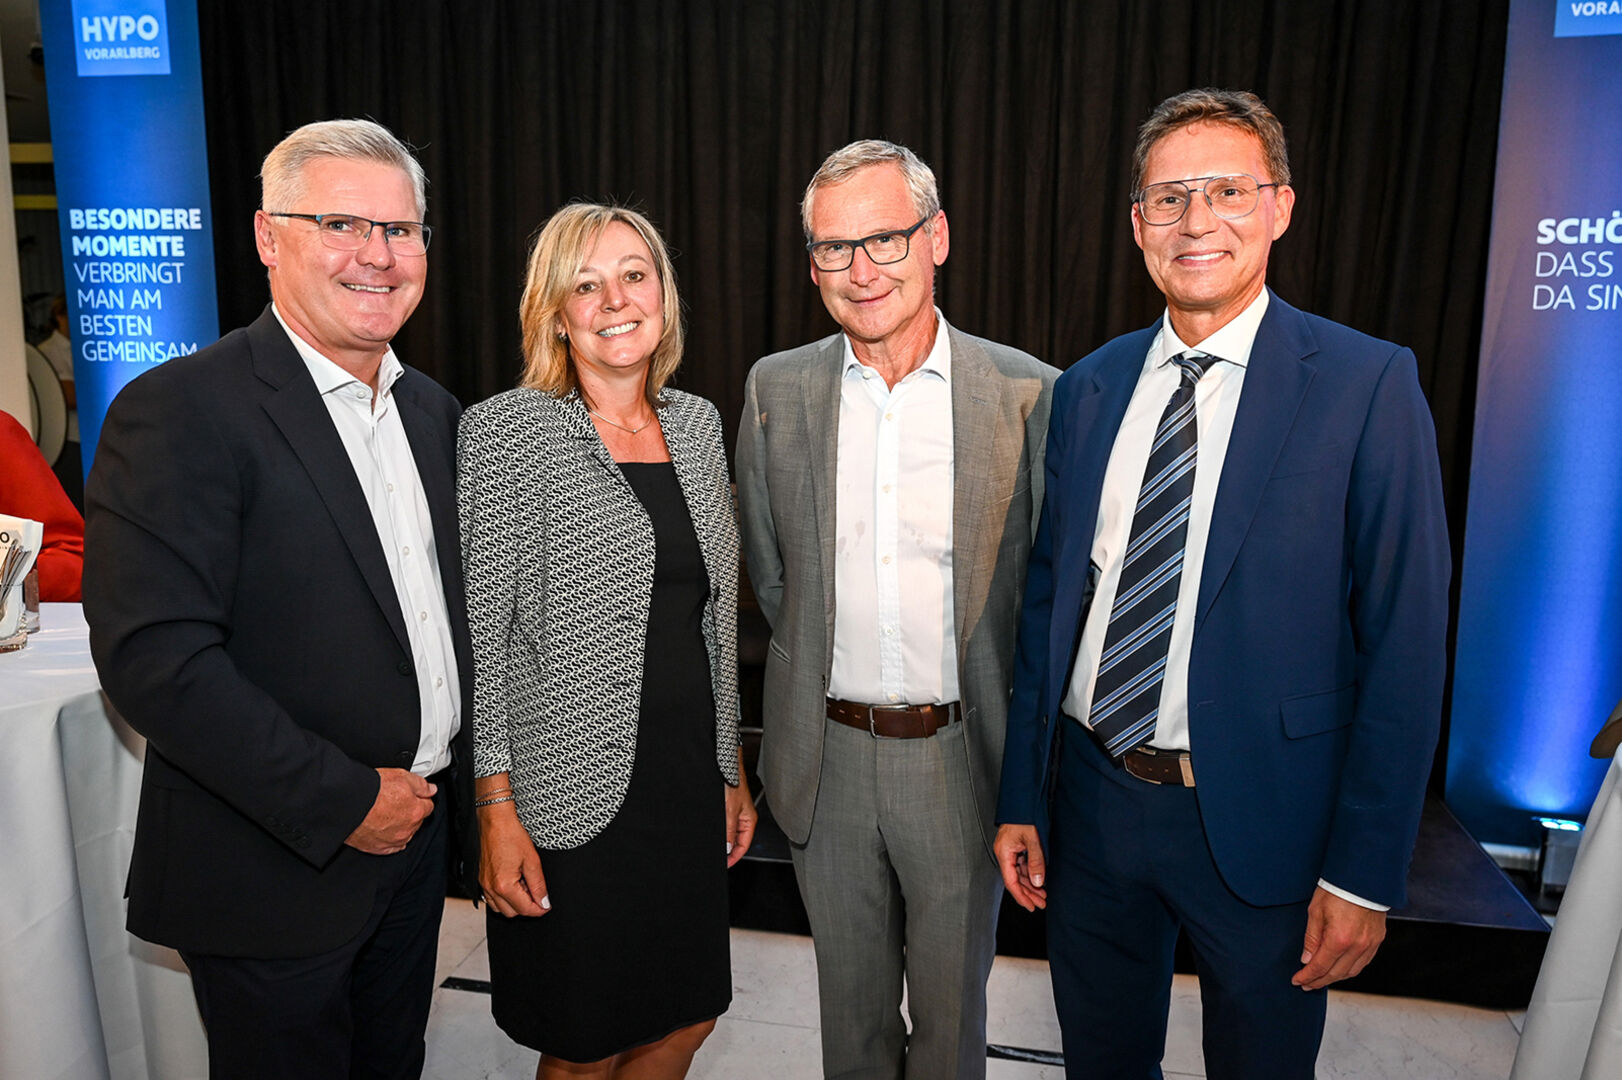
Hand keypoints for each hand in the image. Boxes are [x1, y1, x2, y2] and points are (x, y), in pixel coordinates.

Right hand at [345, 768, 434, 854]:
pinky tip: (383, 828)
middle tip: (395, 802)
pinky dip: (390, 838)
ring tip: (385, 813)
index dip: (419, 798)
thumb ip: (421, 784)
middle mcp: (407, 829)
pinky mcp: (378, 848)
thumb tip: (431, 790)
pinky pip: (391, 846)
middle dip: (410, 812)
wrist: (347, 804)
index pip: (428, 806)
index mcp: (416, 811)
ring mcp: (393, 840)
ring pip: (405, 833)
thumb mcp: (401, 776)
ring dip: (400, 826)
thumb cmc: (370, 791)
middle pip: (416, 820)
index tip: (411, 795)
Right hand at [478, 803, 549, 917]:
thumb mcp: (532, 861)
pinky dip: (503, 897)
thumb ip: (539, 885)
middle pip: (511, 913)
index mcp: (504, 885)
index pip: (524, 909)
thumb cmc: (511, 835)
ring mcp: (483, 884)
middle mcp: (490, 888)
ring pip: (499, 908)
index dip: (539, 909)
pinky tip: (513, 883)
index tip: (547, 905)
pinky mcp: (481, 879)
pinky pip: (491, 898)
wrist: (495, 821)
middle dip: (527, 907)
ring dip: (514, 904)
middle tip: (537, 892)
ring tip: (524, 886)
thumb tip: (544, 902)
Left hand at [725, 755, 758, 867]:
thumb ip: (729, 831)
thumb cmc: (733, 783)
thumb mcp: (730, 811)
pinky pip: (725, 825)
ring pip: (730, 833)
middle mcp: (743, 818)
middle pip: (737, 841)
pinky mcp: (727, 807)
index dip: (734, 857)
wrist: (726, 766)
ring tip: (714, 848)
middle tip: (718, 859)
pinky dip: (720, 832)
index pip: (743, 846)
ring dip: (723, 841)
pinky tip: (712, 834)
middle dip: (728, 851)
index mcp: (749, 821)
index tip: (725, 865)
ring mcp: (735, 813)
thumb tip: (727, 848)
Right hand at [994, 824, 1047, 910]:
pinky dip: (1031, 874)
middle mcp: (1004, 853)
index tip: (1031, 906)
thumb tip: (1038, 882)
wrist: (1023, 800)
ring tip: (1043, 895)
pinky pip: (1022, 865)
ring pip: (1019, 873)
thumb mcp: (1033, 840)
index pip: (1010, 882)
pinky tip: (1040, 880)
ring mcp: (1010, 850)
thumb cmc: (1025, 816)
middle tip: (1042, 903)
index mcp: (1004, 852)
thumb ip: (1036, 862)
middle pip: (1015, 879)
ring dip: (1031, 884)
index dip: (1021, 896)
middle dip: (1028, 893)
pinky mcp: (1016, 847)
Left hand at [1292, 887, 1385, 989]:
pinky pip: (1363, 963)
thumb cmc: (1336, 890)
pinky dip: (1350, 969)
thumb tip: (1307, 960)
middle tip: (1307, 984)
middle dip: (1319, 981)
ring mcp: (1369, 944)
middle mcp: (1357, 946)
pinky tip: (1340, 969)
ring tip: (1321, 978)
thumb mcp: (1315, 912)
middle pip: (1335, 974)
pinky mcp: (1377, 940)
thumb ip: (1311, 939)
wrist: (1362, 878)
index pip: (1320, 966)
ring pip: (1351, 972)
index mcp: (1339, 939)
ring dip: (1335, 978)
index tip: (1297, 981)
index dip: (1307, 976)